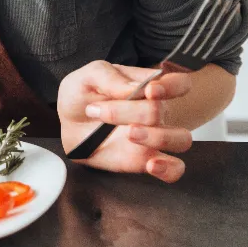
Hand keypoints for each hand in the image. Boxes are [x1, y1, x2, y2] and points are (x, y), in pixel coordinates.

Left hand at [57, 60, 193, 182]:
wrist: (66, 123)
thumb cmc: (82, 95)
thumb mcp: (89, 76)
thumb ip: (111, 78)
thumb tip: (136, 87)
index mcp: (147, 86)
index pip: (179, 83)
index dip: (172, 86)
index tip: (149, 90)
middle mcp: (155, 112)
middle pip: (163, 111)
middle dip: (133, 111)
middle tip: (102, 111)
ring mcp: (153, 137)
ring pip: (181, 139)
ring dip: (157, 137)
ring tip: (129, 134)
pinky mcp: (145, 161)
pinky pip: (174, 169)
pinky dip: (169, 169)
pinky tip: (151, 165)